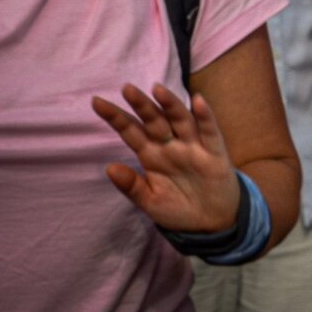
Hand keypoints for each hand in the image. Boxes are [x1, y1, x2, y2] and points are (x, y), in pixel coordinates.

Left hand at [91, 83, 241, 234]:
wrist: (211, 223)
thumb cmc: (178, 209)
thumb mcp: (150, 202)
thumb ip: (132, 186)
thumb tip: (109, 168)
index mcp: (151, 155)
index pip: (131, 131)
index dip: (116, 117)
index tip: (96, 102)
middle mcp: (170, 146)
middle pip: (154, 120)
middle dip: (141, 105)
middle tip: (126, 88)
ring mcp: (193, 147)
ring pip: (180, 120)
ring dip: (170, 104)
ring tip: (157, 89)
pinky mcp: (214, 153)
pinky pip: (210, 131)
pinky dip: (205, 116)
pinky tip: (198, 102)